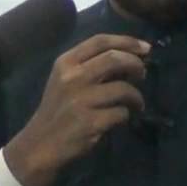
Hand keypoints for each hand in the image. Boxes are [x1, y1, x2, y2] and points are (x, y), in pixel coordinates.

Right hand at [3, 34, 150, 185]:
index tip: (145, 48)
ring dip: (136, 96)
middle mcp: (72, 77)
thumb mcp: (65, 80)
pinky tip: (123, 119)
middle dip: (136, 64)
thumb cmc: (58, 110)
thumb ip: (90, 66)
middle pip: (115, 59)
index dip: (127, 41)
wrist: (40, 144)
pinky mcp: (90, 122)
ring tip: (137, 103)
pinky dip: (127, 115)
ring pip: (123, 89)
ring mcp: (81, 100)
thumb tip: (129, 58)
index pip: (100, 41)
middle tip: (143, 74)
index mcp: (65, 63)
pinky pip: (121, 113)